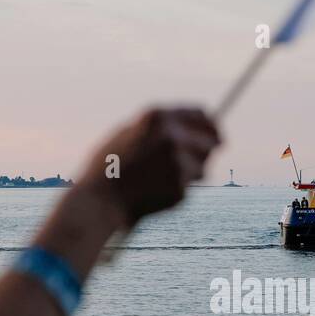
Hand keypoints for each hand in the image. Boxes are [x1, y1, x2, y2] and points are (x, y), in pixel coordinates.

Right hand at [76, 107, 220, 226]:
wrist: (99, 200)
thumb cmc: (109, 168)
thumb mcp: (128, 133)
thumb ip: (158, 128)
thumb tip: (187, 127)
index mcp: (158, 117)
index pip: (201, 115)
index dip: (210, 125)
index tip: (214, 134)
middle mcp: (172, 136)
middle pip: (211, 141)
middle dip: (208, 150)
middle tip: (203, 158)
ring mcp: (179, 163)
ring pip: (202, 168)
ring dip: (191, 173)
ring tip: (161, 179)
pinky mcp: (181, 188)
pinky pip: (189, 188)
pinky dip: (177, 191)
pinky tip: (155, 192)